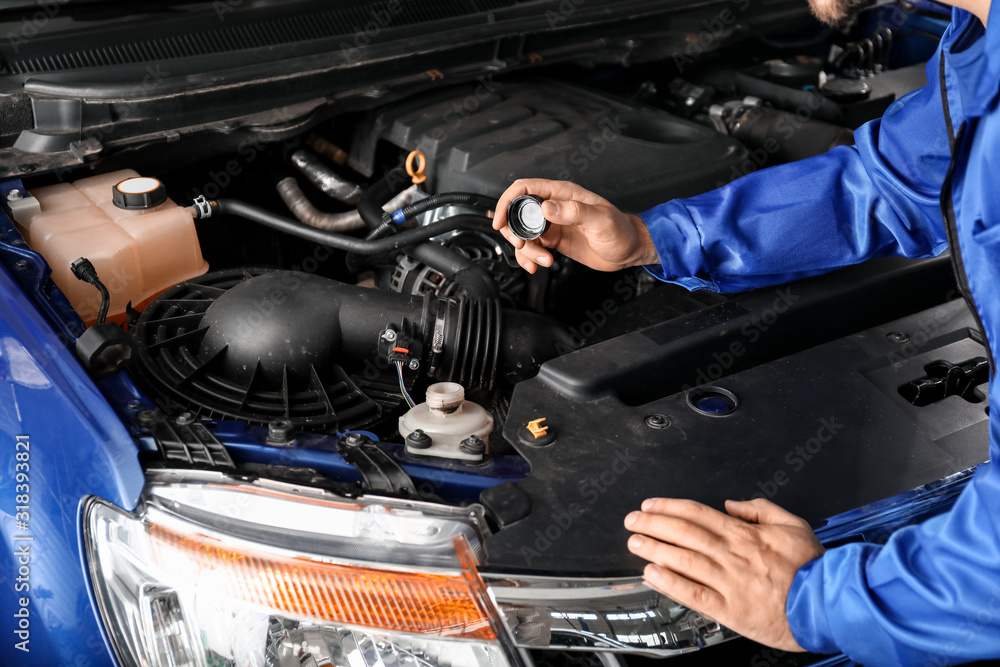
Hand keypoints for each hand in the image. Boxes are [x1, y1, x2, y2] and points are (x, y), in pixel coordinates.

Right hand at [492, 179, 658, 273]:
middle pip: (517, 213)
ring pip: (523, 234)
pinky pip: (532, 247)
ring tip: (542, 260)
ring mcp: (553, 224)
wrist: (630, 250)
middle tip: (523, 246)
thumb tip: (546, 207)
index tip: (499, 220)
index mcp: (563, 194)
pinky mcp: (554, 240)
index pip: (525, 188)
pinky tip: (539, 265)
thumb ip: (573, 211)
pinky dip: (530, 258)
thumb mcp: (599, 220)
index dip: (507, 202)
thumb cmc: (621, 231)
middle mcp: (555, 207)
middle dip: (513, 232)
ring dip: (525, 250)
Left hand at [624, 497, 824, 650]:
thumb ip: (760, 510)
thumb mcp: (793, 524)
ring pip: (682, 560)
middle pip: (682, 532)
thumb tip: (733, 504)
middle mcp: (731, 554)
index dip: (668, 507)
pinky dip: (668, 583)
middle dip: (652, 523)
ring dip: (654, 549)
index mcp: (744, 534)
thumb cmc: (812, 568)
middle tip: (632, 520)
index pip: (696, 513)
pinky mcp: (729, 609)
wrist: (828, 605)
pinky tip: (651, 575)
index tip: (650, 505)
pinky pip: (692, 593)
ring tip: (635, 542)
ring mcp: (728, 582)